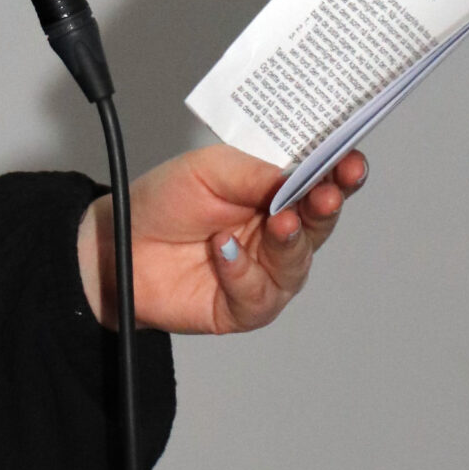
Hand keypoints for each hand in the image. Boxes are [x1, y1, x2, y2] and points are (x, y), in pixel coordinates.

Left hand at [77, 143, 364, 334]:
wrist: (117, 245)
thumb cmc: (164, 202)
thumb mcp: (209, 169)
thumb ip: (255, 172)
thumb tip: (297, 173)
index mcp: (275, 191)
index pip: (320, 182)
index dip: (341, 173)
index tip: (351, 163)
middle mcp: (277, 232)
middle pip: (319, 223)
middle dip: (327, 207)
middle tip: (326, 194)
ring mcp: (264, 271)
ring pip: (297, 263)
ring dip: (291, 242)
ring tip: (279, 222)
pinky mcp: (245, 306)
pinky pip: (260, 296)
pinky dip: (243, 273)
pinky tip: (223, 252)